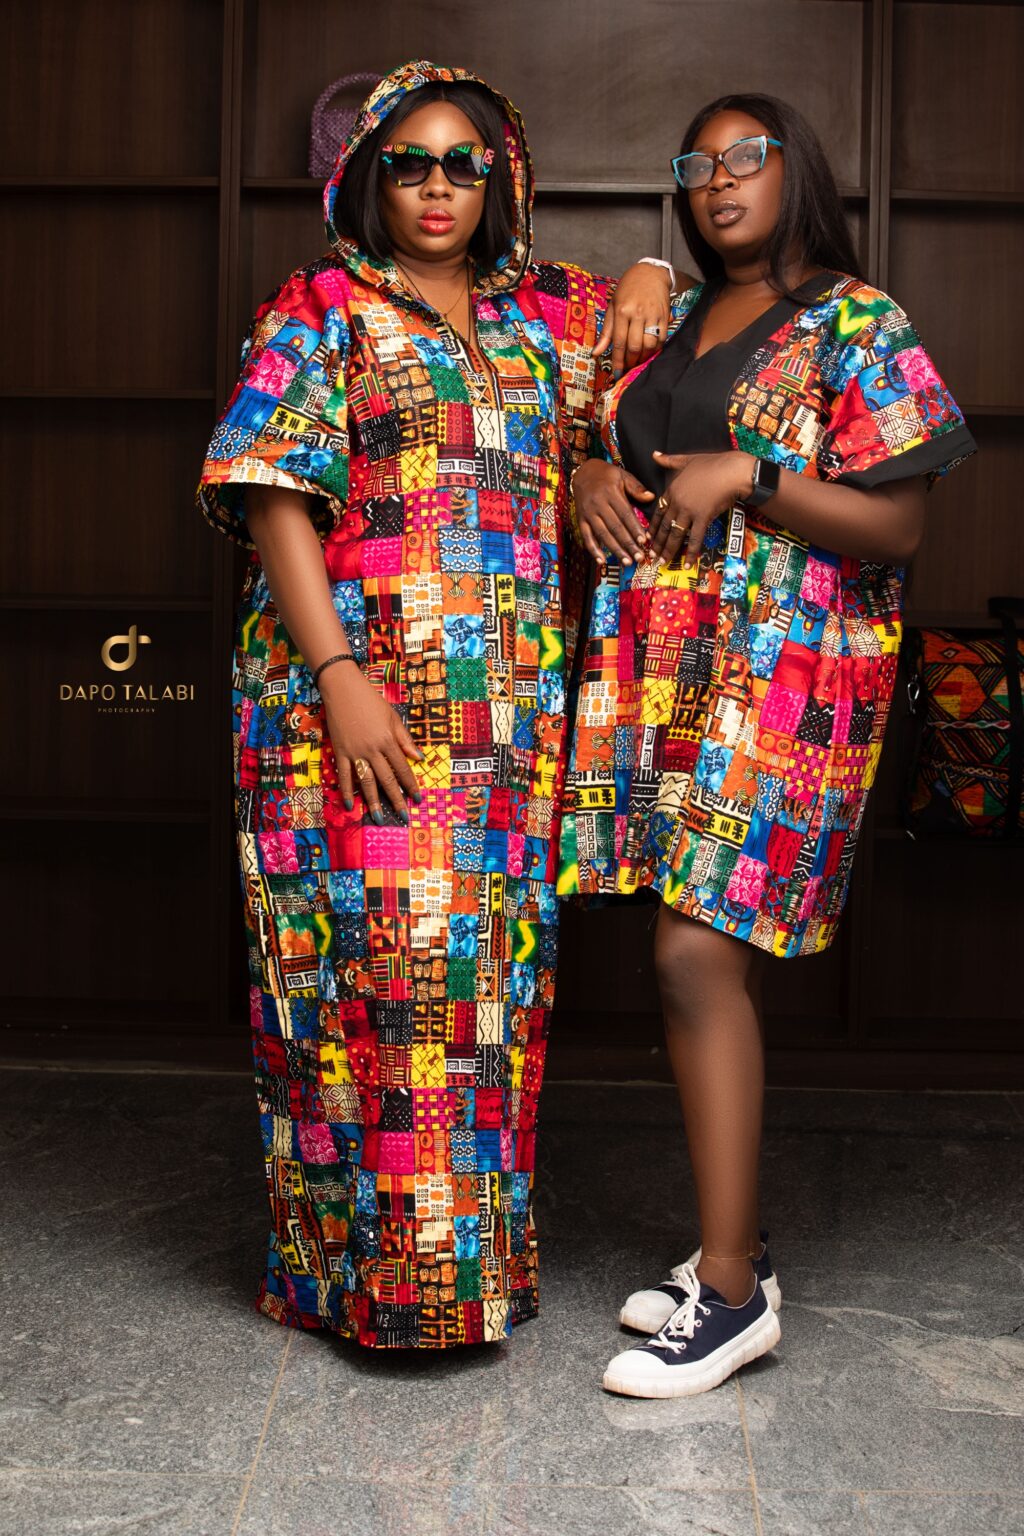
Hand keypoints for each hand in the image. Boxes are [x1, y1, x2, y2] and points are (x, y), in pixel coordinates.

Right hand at [319, 665, 422, 822]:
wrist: (343, 689)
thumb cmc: (370, 700)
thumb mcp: (392, 717)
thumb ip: (404, 739)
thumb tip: (419, 758)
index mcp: (388, 740)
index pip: (402, 768)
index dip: (411, 784)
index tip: (417, 799)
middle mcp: (372, 750)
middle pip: (386, 780)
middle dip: (396, 800)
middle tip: (403, 817)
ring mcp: (355, 752)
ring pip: (366, 782)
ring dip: (373, 802)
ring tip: (379, 818)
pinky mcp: (340, 752)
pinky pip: (344, 776)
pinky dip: (347, 791)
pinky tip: (350, 805)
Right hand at [572, 458, 654, 566]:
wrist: (582, 472)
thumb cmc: (606, 475)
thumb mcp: (622, 475)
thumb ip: (636, 487)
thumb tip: (651, 497)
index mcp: (611, 493)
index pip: (625, 514)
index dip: (635, 528)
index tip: (644, 541)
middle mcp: (598, 504)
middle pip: (615, 527)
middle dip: (628, 544)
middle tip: (639, 557)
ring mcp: (588, 513)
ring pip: (603, 535)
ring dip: (615, 550)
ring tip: (627, 561)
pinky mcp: (581, 520)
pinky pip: (586, 537)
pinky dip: (593, 550)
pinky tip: (602, 561)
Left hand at [593, 263, 671, 377]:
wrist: (650, 274)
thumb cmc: (627, 290)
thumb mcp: (612, 307)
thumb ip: (606, 332)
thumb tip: (596, 353)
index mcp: (622, 311)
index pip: (618, 342)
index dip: (617, 361)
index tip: (616, 373)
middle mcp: (638, 313)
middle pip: (634, 346)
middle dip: (630, 361)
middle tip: (628, 367)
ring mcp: (653, 315)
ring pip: (649, 345)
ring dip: (643, 358)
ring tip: (638, 361)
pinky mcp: (664, 316)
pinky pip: (661, 339)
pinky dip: (655, 350)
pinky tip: (649, 352)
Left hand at [647, 450, 752, 565]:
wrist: (733, 471)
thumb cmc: (714, 464)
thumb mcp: (688, 459)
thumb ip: (669, 460)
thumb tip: (654, 454)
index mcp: (673, 489)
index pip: (658, 512)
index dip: (653, 527)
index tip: (648, 538)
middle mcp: (678, 501)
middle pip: (664, 526)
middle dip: (657, 543)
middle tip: (651, 556)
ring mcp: (689, 510)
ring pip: (676, 534)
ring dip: (669, 550)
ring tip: (663, 562)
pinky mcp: (703, 517)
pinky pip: (695, 538)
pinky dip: (691, 552)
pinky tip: (687, 564)